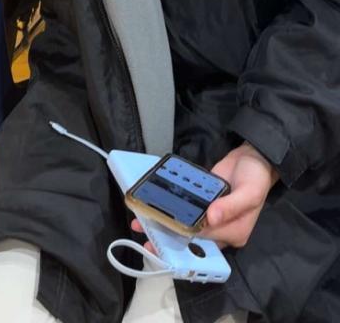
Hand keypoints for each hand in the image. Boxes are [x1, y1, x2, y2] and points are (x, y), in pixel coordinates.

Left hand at [130, 142, 277, 251]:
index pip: (205, 241)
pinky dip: (172, 206)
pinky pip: (186, 207)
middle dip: (168, 236)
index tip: (162, 241)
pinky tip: (156, 204)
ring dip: (165, 222)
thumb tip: (211, 218)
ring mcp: (210, 215)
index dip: (183, 241)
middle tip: (145, 234)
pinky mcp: (204, 201)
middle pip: (192, 237)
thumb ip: (231, 206)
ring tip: (142, 219)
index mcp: (234, 234)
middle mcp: (220, 229)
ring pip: (185, 222)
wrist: (253, 157)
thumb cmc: (256, 178)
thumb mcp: (249, 193)